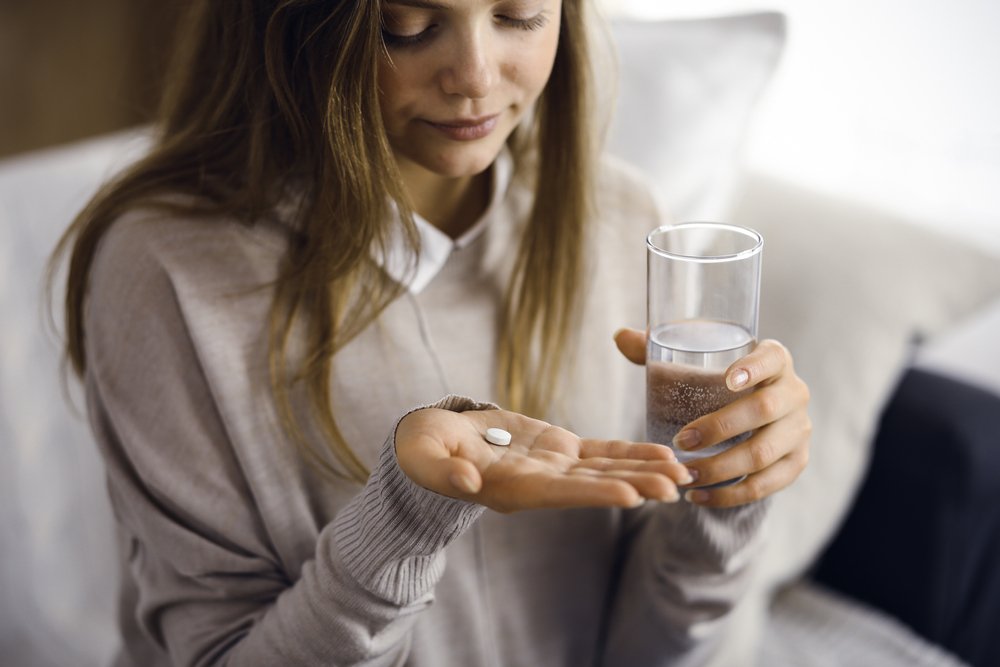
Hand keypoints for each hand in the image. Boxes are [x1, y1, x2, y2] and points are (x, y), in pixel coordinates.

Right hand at [395, 408, 693, 512]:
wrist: (434, 441)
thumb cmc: (424, 451)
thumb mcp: (425, 460)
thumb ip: (445, 473)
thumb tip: (465, 483)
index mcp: (511, 489)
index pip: (562, 493)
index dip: (597, 492)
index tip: (634, 494)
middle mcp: (540, 484)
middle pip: (596, 485)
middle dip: (638, 484)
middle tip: (679, 487)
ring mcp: (553, 467)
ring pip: (607, 468)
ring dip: (645, 469)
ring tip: (684, 471)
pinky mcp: (558, 448)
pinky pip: (601, 451)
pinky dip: (630, 451)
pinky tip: (661, 452)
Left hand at [615, 327, 810, 507]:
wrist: (752, 416)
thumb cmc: (715, 382)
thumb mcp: (693, 363)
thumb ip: (655, 349)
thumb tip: (620, 337)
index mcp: (774, 360)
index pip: (773, 357)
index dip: (754, 367)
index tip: (727, 378)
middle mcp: (794, 393)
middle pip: (764, 410)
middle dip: (721, 428)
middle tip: (682, 440)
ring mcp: (799, 430)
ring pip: (764, 453)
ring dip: (721, 468)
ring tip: (685, 474)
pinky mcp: (796, 462)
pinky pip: (767, 485)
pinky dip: (731, 495)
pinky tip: (699, 497)